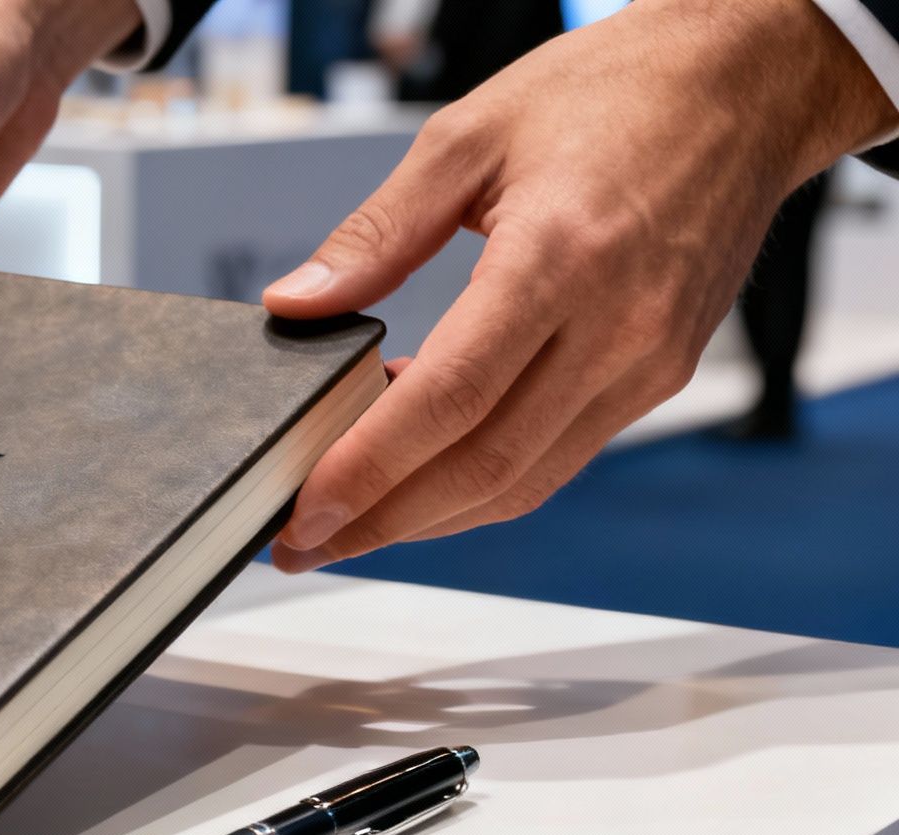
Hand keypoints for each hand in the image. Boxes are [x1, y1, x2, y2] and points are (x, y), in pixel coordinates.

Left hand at [263, 0, 897, 572]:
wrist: (746, 84)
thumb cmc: (613, 93)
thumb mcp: (467, 138)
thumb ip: (375, 233)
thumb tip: (296, 303)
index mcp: (559, 258)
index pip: (447, 400)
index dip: (366, 468)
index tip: (302, 510)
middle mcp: (616, 326)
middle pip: (481, 466)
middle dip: (381, 521)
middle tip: (301, 542)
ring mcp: (646, 361)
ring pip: (523, 481)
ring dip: (427, 519)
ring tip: (345, 526)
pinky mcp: (659, 375)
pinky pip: (558, 457)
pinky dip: (481, 480)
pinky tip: (420, 469)